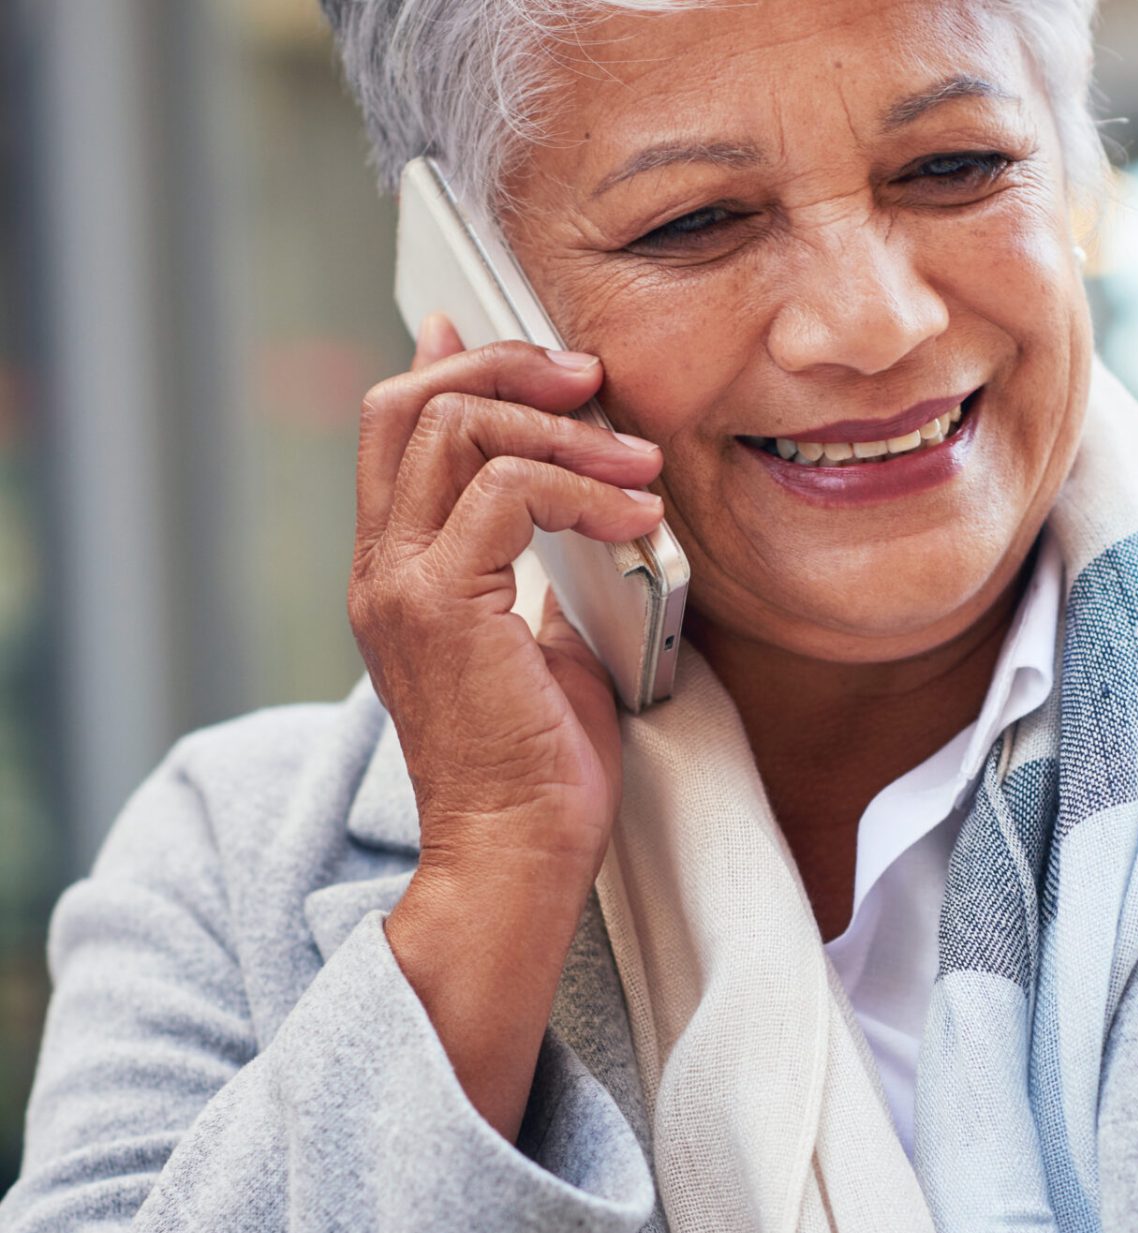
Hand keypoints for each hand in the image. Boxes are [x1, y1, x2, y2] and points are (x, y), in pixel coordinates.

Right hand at [355, 314, 664, 1142]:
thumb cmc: (540, 767)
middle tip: (591, 381)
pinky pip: (504, 493)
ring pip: (456, 432)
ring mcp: (401, 586)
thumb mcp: (536, 641)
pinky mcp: (442, 607)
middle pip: (410, 405)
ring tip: (639, 463)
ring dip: (564, 431)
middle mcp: (382, 570)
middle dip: (508, 370)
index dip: (457, 369)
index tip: (537, 354)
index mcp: (398, 574)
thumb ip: (533, 567)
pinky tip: (635, 515)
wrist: (518, 856)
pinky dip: (581, 490)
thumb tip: (565, 506)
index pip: (397, 432)